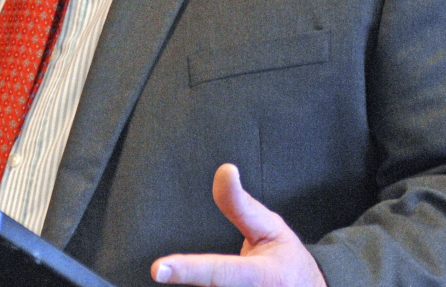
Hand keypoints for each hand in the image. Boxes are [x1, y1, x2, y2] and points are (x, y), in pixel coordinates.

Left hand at [151, 163, 326, 286]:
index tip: (159, 268)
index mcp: (262, 277)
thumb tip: (224, 170)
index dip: (188, 270)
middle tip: (174, 273)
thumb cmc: (286, 261)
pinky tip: (206, 286)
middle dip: (190, 282)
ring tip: (197, 276)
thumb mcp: (270, 227)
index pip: (220, 273)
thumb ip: (240, 205)